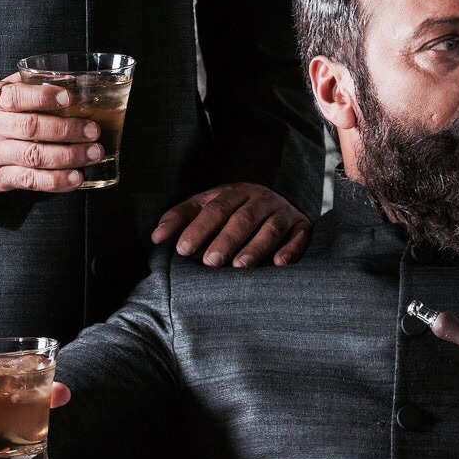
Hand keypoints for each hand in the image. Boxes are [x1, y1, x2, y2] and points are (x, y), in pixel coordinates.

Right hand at [0, 74, 105, 195]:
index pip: (16, 97)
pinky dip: (56, 181)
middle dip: (67, 129)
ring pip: (35, 156)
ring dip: (69, 156)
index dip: (43, 97)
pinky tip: (76, 178)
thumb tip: (66, 77)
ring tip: (93, 153)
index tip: (68, 97)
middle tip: (92, 130)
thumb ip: (24, 86)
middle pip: (32, 128)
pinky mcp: (0, 179)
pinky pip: (31, 181)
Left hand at [151, 183, 310, 267]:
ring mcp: (284, 212)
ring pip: (271, 228)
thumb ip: (181, 219)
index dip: (198, 228)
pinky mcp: (302, 226)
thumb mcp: (207, 208)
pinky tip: (279, 264)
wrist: (276, 205)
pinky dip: (291, 250)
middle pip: (243, 218)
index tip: (182, 248)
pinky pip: (299, 237)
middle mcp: (261, 199)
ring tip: (240, 266)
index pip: (215, 208)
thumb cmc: (234, 212)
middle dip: (226, 240)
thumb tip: (156, 237)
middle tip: (210, 261)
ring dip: (256, 247)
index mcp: (235, 192)